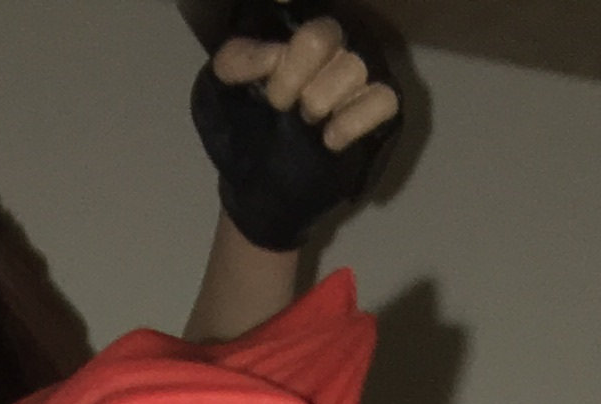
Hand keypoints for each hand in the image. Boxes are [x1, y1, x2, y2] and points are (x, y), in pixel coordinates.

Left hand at [194, 10, 400, 254]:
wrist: (259, 189)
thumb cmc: (241, 131)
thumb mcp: (218, 93)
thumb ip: (236, 60)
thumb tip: (272, 54)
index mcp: (289, 28)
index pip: (293, 5)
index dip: (283, 25)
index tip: (267, 68)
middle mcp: (329, 40)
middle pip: (322, 34)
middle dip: (293, 75)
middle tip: (280, 104)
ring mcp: (357, 71)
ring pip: (354, 65)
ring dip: (320, 100)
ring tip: (306, 123)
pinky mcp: (380, 106)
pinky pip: (383, 99)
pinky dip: (353, 121)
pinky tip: (329, 140)